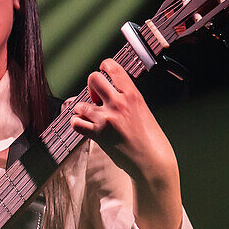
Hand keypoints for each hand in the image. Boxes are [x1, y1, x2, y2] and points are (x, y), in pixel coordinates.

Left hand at [71, 59, 183, 228]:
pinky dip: (77, 123)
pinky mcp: (98, 135)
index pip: (113, 68)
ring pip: (80, 104)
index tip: (103, 72)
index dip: (104, 66)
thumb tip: (112, 94)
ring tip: (91, 116)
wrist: (152, 162)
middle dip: (92, 86)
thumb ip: (128, 100)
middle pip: (93, 79)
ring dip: (82, 109)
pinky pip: (76, 123)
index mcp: (133, 95)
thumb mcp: (143, 111)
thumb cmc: (152, 139)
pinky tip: (85, 126)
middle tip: (97, 98)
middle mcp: (118, 104)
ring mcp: (106, 119)